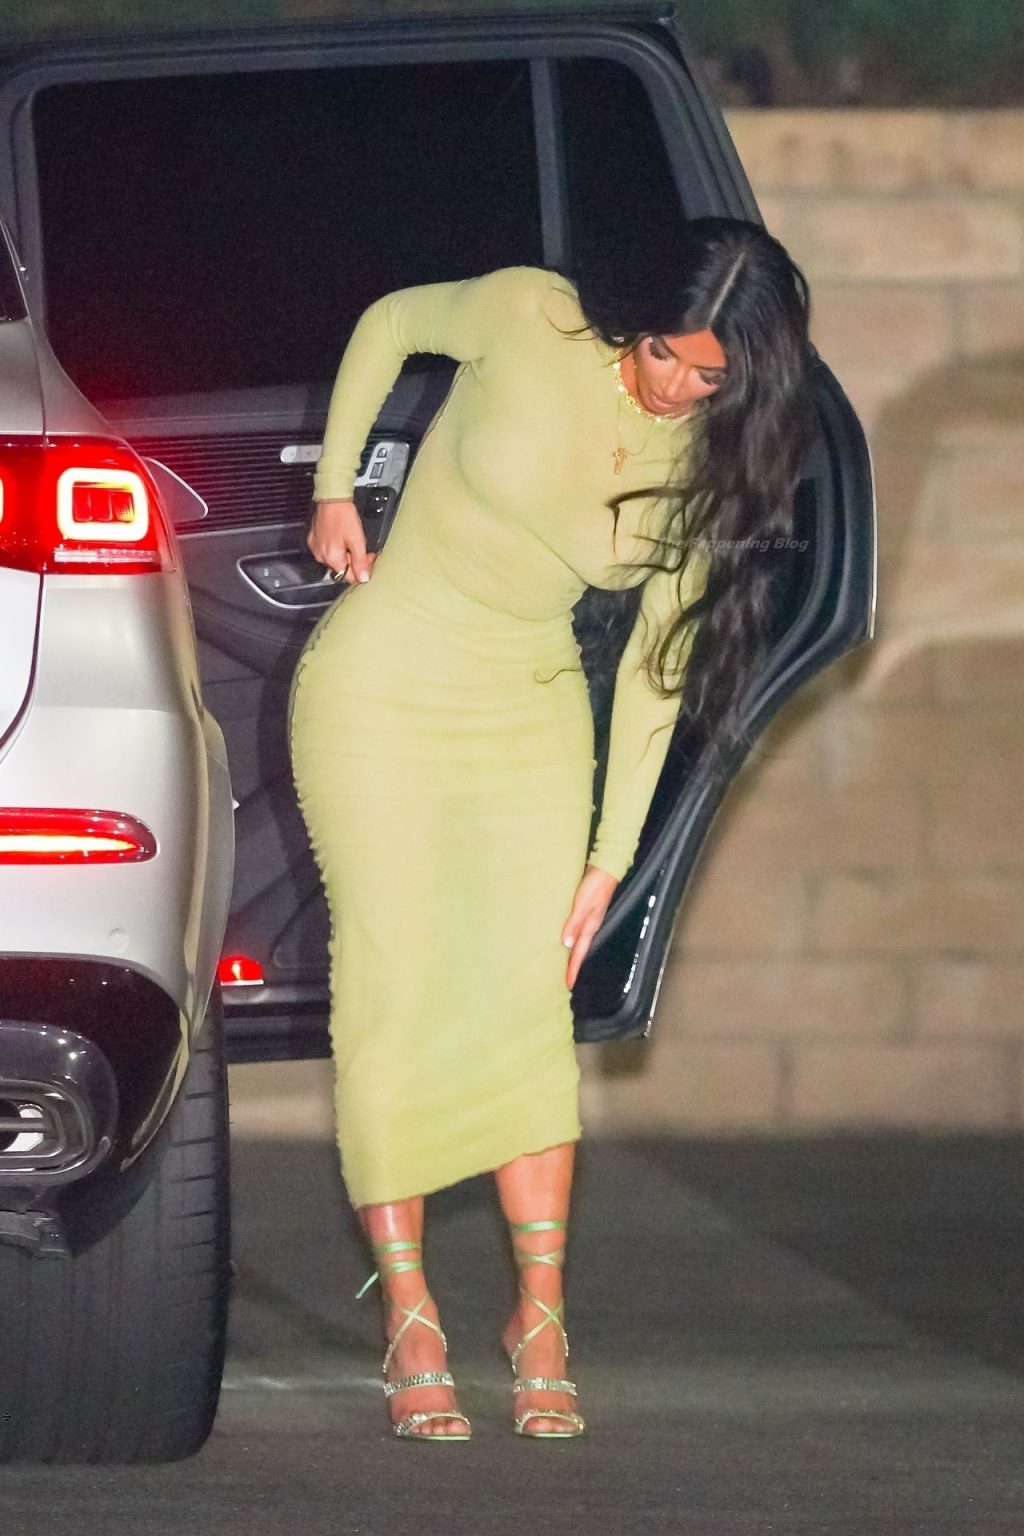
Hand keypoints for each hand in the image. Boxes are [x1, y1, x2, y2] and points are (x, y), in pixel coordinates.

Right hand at [307, 497, 376, 584]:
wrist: (331, 499)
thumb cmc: (343, 515)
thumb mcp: (357, 539)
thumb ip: (360, 561)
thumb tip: (363, 578)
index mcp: (332, 558)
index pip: (349, 577)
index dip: (362, 571)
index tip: (370, 559)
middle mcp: (321, 556)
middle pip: (342, 569)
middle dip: (355, 562)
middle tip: (365, 550)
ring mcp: (316, 549)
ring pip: (335, 561)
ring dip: (346, 556)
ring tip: (353, 542)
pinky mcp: (314, 541)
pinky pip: (327, 552)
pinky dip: (337, 549)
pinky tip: (342, 539)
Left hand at [561, 864, 619, 987]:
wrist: (606, 867)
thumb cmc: (595, 884)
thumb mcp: (583, 904)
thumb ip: (574, 923)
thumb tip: (566, 944)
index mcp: (589, 926)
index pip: (579, 953)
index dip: (572, 969)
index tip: (567, 985)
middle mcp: (589, 925)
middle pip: (578, 950)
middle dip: (571, 965)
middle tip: (562, 979)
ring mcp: (587, 917)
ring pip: (577, 940)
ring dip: (569, 951)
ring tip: (559, 962)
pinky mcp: (584, 909)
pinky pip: (575, 928)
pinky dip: (569, 936)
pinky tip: (563, 936)